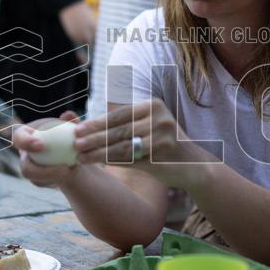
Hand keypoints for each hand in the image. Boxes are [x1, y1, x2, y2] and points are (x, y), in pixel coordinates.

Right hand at [12, 111, 80, 187]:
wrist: (70, 150)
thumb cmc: (66, 131)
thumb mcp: (70, 125)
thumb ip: (70, 121)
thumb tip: (69, 115)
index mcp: (26, 136)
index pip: (18, 138)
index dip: (25, 142)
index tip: (42, 145)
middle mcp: (25, 155)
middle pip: (25, 168)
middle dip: (40, 171)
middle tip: (64, 168)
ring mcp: (30, 170)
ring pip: (39, 181)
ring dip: (54, 178)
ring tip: (71, 172)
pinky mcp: (38, 181)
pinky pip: (46, 184)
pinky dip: (59, 180)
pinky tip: (72, 174)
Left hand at [74, 99, 205, 185]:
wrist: (193, 164)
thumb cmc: (163, 143)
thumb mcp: (149, 124)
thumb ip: (125, 122)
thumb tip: (89, 124)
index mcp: (154, 106)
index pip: (119, 114)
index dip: (97, 122)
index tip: (78, 128)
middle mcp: (159, 119)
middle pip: (119, 130)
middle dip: (94, 138)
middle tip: (76, 143)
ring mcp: (162, 138)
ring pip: (122, 147)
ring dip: (98, 152)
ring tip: (81, 156)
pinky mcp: (162, 156)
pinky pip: (131, 160)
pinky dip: (112, 162)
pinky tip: (98, 163)